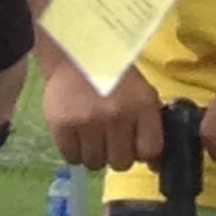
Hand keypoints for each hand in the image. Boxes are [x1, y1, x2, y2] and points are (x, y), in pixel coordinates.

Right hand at [41, 56, 163, 172]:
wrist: (76, 52)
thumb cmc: (113, 73)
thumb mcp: (141, 91)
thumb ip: (149, 122)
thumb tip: (152, 161)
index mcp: (142, 105)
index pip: (150, 150)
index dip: (142, 152)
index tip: (134, 146)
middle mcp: (117, 115)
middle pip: (121, 163)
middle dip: (116, 154)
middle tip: (109, 138)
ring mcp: (89, 122)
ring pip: (95, 164)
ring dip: (94, 154)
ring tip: (91, 136)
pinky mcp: (63, 125)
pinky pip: (72, 157)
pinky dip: (74, 151)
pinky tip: (76, 135)